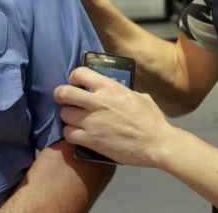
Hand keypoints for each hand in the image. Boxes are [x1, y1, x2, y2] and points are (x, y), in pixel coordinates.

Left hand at [54, 67, 177, 168]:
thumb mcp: (139, 97)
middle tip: (63, 100)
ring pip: (64, 115)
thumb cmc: (152, 120)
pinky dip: (71, 134)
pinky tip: (77, 134)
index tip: (75, 83)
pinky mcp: (91, 140)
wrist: (157, 143)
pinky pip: (68, 134)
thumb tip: (116, 92)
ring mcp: (92, 121)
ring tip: (74, 120)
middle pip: (64, 93)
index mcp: (110, 87)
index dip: (74, 77)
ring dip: (68, 117)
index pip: (80, 73)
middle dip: (60, 95)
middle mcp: (98, 102)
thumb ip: (123, 92)